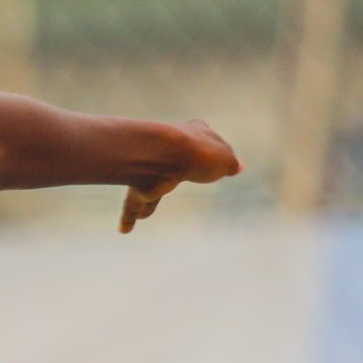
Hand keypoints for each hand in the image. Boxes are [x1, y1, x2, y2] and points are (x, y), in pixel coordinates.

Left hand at [120, 121, 240, 232]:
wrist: (165, 155)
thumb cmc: (200, 155)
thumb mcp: (224, 159)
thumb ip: (229, 163)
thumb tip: (237, 167)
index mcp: (195, 132)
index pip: (203, 133)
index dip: (208, 144)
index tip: (208, 151)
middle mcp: (170, 146)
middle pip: (172, 159)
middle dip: (171, 170)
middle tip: (170, 177)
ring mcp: (151, 164)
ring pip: (148, 182)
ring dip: (147, 197)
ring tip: (143, 213)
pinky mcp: (137, 183)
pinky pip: (132, 201)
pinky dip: (130, 214)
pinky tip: (125, 230)